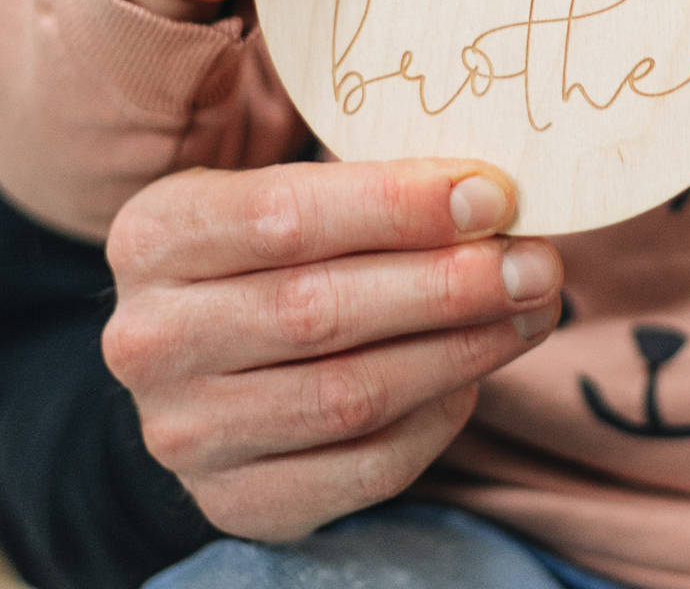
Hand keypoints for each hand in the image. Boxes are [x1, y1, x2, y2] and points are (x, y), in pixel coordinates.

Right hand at [102, 159, 561, 540]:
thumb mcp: (283, 195)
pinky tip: (475, 373)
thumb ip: (368, 191)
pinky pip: (365, 467)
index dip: (398, 207)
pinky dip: (437, 418)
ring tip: (530, 309)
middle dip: (448, 285)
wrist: (202, 355)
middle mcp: (153, 338)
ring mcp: (187, 431)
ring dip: (461, 350)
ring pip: (351, 395)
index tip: (492, 196)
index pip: (283, 217)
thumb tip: (489, 198)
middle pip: (320, 311)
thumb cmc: (266, 252)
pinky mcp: (239, 497)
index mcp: (157, 236)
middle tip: (535, 263)